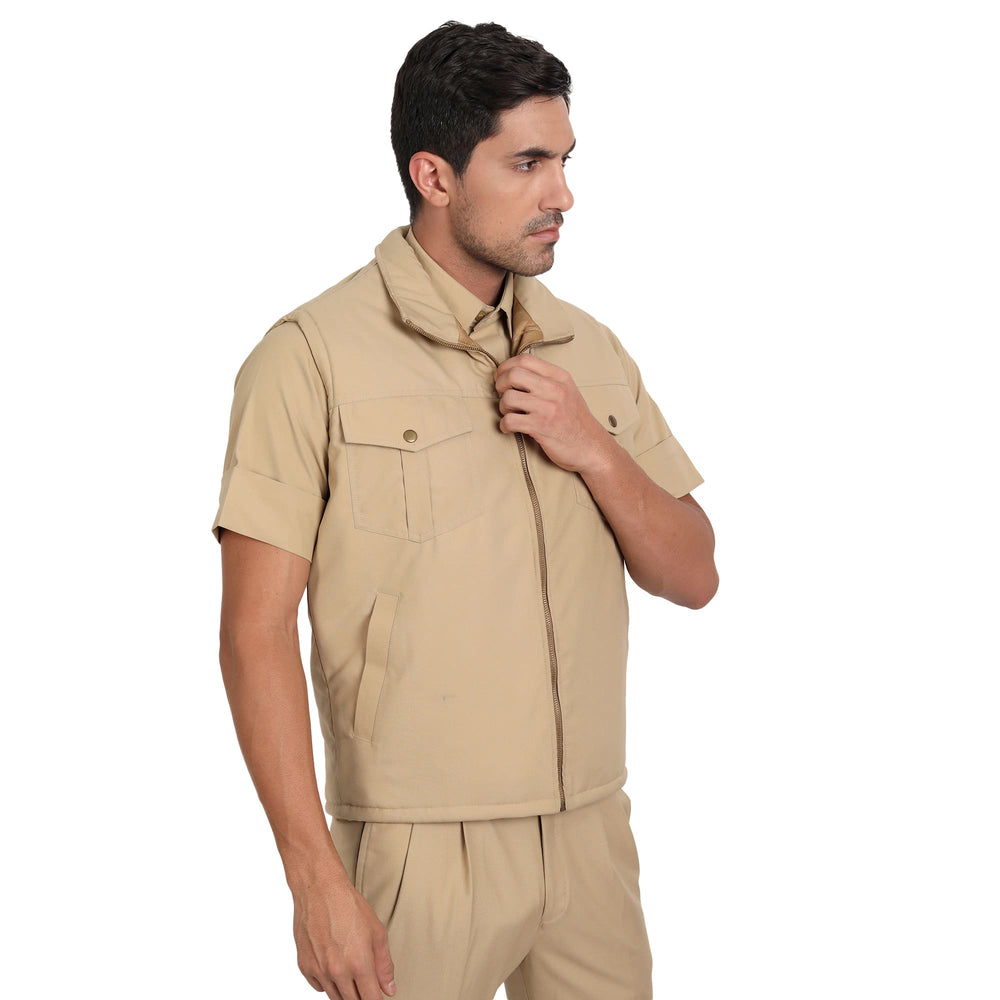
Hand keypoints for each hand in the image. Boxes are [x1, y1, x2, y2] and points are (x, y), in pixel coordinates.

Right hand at [292, 872, 395, 999]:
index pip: (370, 999)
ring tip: (352, 975)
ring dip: (345, 993)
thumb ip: (384, 964)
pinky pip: (318, 987)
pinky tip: (334, 969)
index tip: (379, 997)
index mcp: (359, 964)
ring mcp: (319, 970)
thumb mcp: (377, 931)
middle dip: (362, 997)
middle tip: (366, 984)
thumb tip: (389, 988)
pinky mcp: (304, 966)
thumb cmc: (348, 905)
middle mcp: (337, 971)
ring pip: (334, 998)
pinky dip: (328, 984)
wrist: (319, 889)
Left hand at [494, 355, 611, 473]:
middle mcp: (555, 389)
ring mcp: (548, 408)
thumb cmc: (576, 420)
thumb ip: (547, 379)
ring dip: (502, 407)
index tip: (502, 377)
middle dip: (500, 384)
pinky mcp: (541, 428)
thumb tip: (516, 371)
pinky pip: (510, 420)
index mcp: (560, 377)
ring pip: (508, 398)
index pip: (525, 359)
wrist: (592, 447)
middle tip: (502, 395)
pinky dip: (504, 425)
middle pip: (513, 375)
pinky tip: (509, 427)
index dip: (506, 367)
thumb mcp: (568, 391)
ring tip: (509, 413)